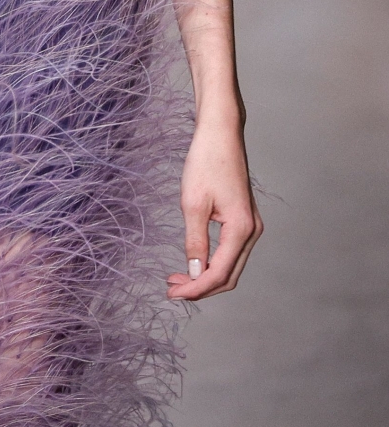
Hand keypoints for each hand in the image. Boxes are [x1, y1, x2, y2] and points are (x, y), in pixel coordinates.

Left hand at [166, 116, 261, 299]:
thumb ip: (195, 242)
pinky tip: (194, 261)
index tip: (172, 294)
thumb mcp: (193, 204)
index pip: (219, 273)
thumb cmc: (206, 162)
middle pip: (229, 276)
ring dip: (206, 277)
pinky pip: (231, 251)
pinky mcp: (245, 219)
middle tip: (172, 288)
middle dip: (201, 287)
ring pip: (231, 266)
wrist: (221, 133)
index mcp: (241, 229)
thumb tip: (195, 274)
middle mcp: (252, 231)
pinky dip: (213, 262)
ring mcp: (251, 225)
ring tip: (178, 278)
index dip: (196, 289)